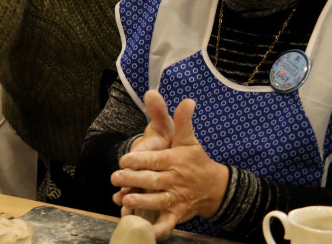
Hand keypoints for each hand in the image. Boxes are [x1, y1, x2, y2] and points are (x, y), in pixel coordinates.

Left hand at [111, 93, 228, 237]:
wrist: (216, 187)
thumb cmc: (196, 160)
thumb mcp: (188, 140)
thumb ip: (182, 121)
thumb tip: (187, 101)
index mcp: (175, 161)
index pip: (155, 160)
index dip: (140, 160)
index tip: (124, 160)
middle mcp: (175, 180)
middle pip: (152, 181)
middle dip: (134, 180)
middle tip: (115, 178)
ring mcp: (177, 199)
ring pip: (158, 201)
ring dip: (142, 202)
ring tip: (125, 200)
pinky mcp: (177, 214)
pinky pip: (167, 223)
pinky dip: (158, 228)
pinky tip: (145, 230)